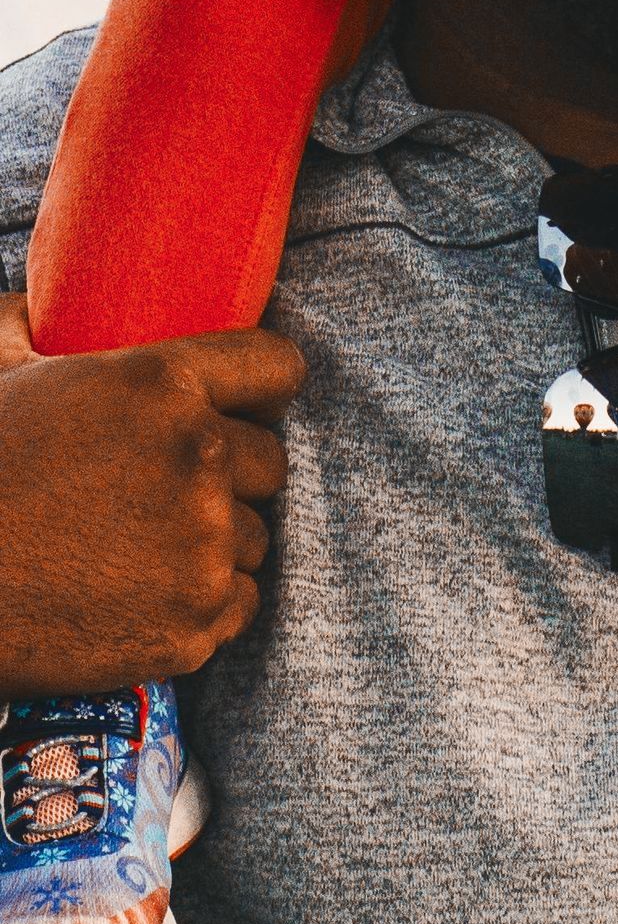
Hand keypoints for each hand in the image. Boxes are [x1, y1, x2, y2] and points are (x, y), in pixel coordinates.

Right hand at [0, 297, 305, 695]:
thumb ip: (33, 321)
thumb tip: (46, 300)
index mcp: (160, 382)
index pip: (277, 367)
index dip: (262, 388)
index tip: (247, 407)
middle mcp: (198, 456)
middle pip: (269, 462)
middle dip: (227, 474)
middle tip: (162, 493)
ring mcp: (200, 545)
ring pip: (251, 537)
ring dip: (211, 542)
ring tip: (138, 548)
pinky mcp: (194, 623)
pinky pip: (238, 603)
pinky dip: (203, 604)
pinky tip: (143, 597)